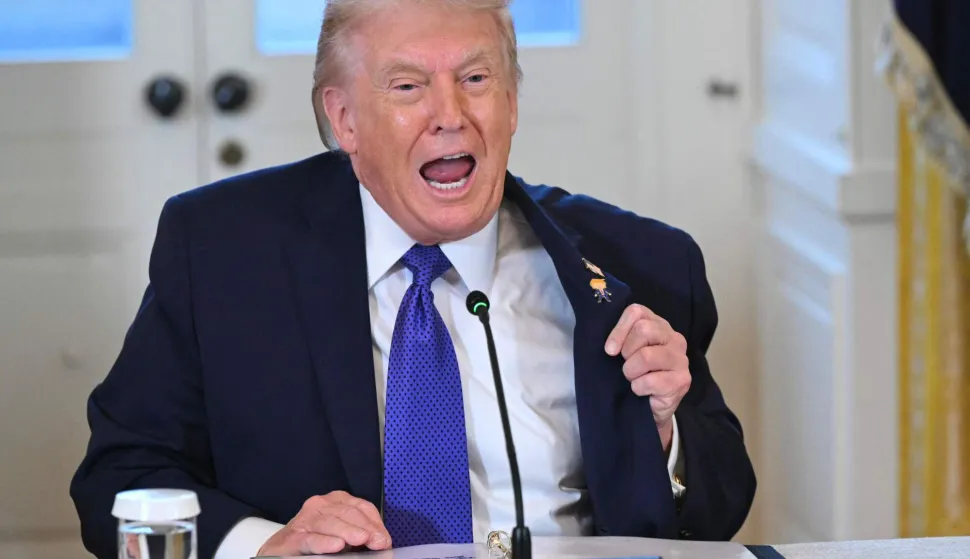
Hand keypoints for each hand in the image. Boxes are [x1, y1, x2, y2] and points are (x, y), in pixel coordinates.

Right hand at [257, 491, 390, 555]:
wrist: (283, 551)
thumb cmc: (318, 541)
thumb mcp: (343, 534)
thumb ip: (361, 534)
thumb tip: (381, 541)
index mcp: (336, 501)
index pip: (361, 507)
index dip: (375, 523)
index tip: (385, 540)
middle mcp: (320, 505)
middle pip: (348, 513)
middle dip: (365, 528)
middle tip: (379, 543)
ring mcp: (305, 520)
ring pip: (330, 523)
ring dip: (347, 532)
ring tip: (361, 540)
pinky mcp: (292, 537)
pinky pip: (310, 539)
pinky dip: (324, 542)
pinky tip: (336, 546)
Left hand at [605, 304, 690, 449]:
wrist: (649, 407)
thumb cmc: (635, 375)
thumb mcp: (625, 352)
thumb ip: (620, 339)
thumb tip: (610, 347)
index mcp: (658, 325)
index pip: (636, 312)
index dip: (619, 330)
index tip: (610, 350)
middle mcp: (674, 338)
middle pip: (643, 330)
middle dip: (627, 352)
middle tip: (627, 366)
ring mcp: (681, 359)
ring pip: (647, 356)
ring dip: (631, 371)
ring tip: (633, 378)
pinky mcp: (682, 380)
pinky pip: (651, 380)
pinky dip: (638, 388)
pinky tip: (641, 390)